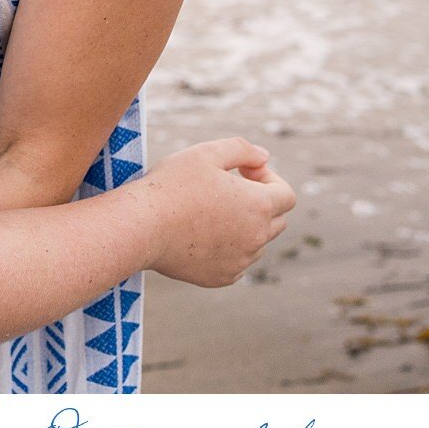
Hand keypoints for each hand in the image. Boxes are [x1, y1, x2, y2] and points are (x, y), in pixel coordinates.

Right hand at [137, 137, 295, 288]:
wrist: (140, 228)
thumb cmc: (172, 185)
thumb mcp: (206, 152)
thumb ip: (243, 149)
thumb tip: (265, 157)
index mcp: (258, 205)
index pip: (287, 195)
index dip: (269, 179)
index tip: (243, 172)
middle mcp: (256, 238)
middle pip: (277, 220)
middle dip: (260, 202)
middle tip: (226, 189)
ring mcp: (240, 262)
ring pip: (257, 243)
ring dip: (244, 226)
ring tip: (209, 211)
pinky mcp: (221, 278)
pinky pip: (237, 263)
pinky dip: (228, 249)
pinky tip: (201, 234)